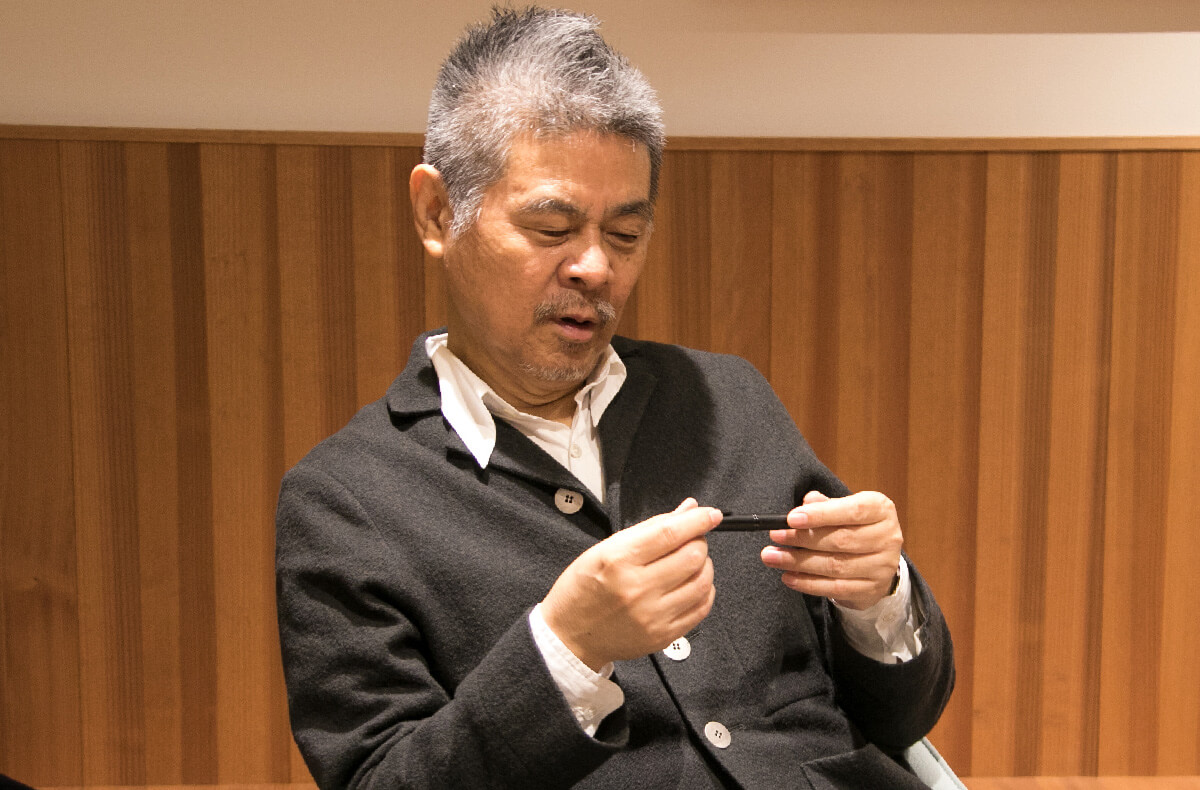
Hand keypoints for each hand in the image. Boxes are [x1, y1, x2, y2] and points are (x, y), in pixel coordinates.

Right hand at [540, 498, 719, 671]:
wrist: (570, 636)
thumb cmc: (583, 589)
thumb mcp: (605, 548)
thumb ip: (650, 528)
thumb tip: (686, 510)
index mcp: (618, 560)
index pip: (670, 533)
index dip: (697, 520)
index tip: (710, 514)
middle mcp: (637, 589)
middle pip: (692, 556)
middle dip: (699, 541)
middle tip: (691, 540)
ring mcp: (652, 615)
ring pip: (702, 581)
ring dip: (704, 565)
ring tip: (691, 562)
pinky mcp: (663, 635)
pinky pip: (701, 608)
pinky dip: (704, 590)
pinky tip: (692, 584)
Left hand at [759, 490, 902, 609]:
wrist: (878, 559)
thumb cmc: (855, 527)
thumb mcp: (845, 508)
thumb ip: (825, 504)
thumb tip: (807, 502)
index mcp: (881, 510)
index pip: (852, 511)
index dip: (821, 514)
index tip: (791, 518)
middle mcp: (887, 538)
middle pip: (841, 540)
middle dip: (803, 539)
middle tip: (775, 536)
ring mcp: (882, 567)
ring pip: (835, 566)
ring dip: (799, 562)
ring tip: (773, 557)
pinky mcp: (871, 589)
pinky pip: (835, 588)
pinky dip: (808, 583)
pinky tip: (788, 576)